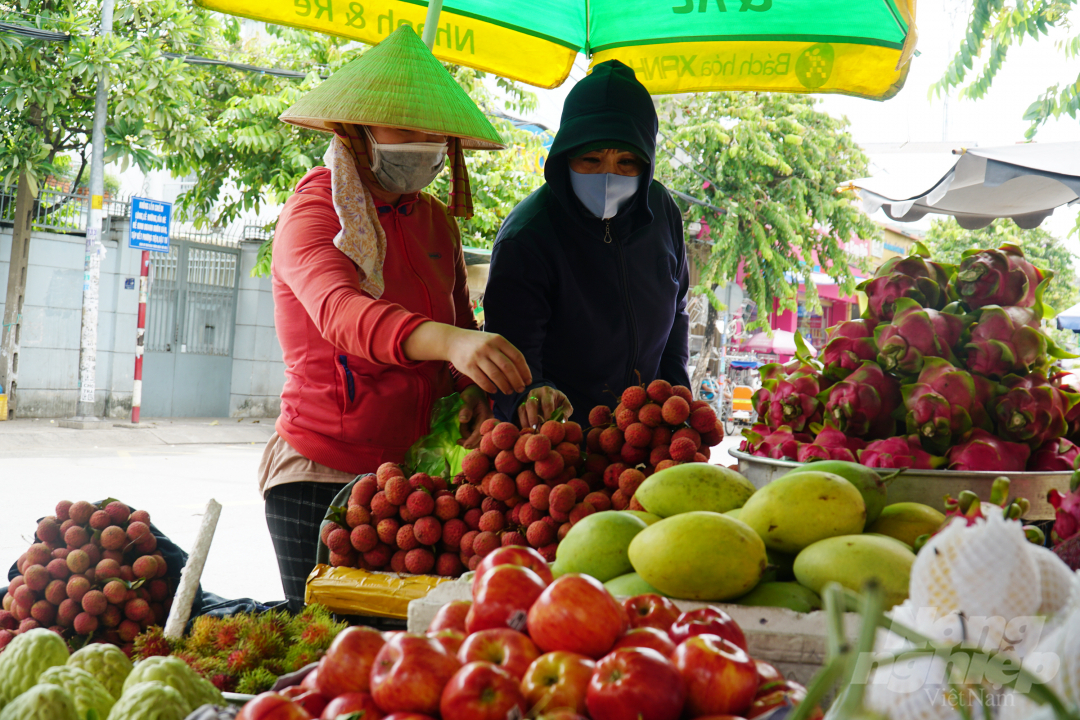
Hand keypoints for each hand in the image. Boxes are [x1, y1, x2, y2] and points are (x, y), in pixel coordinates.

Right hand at [403, 323, 531, 394]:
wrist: (453, 341)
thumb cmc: (478, 343)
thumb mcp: (492, 340)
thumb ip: (505, 352)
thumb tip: (522, 371)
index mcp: (498, 340)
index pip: (517, 356)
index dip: (524, 370)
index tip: (528, 381)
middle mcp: (488, 347)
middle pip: (508, 368)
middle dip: (516, 381)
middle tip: (520, 389)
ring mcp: (477, 356)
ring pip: (496, 375)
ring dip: (505, 386)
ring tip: (508, 391)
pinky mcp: (468, 366)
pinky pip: (482, 380)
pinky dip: (490, 388)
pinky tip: (494, 391)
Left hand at [458, 385, 491, 448]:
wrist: (475, 394)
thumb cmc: (471, 395)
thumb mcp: (467, 399)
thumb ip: (465, 409)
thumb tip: (463, 420)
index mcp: (487, 416)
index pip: (481, 432)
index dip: (473, 440)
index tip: (465, 446)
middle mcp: (489, 424)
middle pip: (481, 439)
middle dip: (469, 441)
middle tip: (458, 441)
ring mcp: (485, 427)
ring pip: (477, 440)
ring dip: (467, 438)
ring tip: (460, 430)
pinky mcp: (481, 429)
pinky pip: (475, 438)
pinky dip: (468, 438)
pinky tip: (462, 435)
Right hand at [517, 386, 572, 428]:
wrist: (548, 396)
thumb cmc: (558, 401)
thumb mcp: (565, 404)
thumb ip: (565, 412)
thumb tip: (562, 422)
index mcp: (548, 392)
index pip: (547, 404)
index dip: (547, 416)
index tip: (549, 426)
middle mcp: (535, 393)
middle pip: (531, 404)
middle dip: (533, 418)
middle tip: (537, 430)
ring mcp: (526, 398)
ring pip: (523, 409)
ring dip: (526, 422)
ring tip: (532, 432)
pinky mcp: (521, 404)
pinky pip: (519, 413)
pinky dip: (522, 423)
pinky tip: (527, 431)